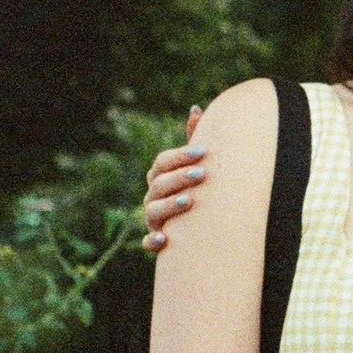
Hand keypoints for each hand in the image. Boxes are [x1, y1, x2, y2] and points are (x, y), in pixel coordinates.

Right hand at [141, 105, 204, 251]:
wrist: (198, 228)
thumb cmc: (196, 189)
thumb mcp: (195, 165)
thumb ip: (193, 141)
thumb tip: (196, 109)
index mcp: (160, 176)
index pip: (163, 162)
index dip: (181, 156)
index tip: (204, 152)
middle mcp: (153, 196)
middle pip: (158, 184)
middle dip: (180, 177)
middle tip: (203, 173)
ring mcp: (154, 219)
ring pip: (153, 211)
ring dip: (170, 205)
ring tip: (189, 201)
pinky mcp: (156, 241)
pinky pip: (148, 243)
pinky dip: (153, 242)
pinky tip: (164, 240)